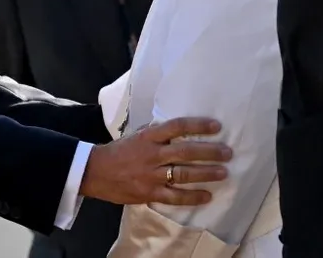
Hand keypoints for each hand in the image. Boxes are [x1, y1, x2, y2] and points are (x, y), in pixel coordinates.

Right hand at [79, 116, 231, 205]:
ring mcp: (150, 175)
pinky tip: (207, 196)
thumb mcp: (137, 135)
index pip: (177, 126)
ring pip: (183, 174)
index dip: (198, 126)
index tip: (216, 126)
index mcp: (149, 137)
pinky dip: (192, 197)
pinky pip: (174, 196)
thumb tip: (180, 127)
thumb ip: (157, 132)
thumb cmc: (119, 151)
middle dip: (209, 152)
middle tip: (227, 152)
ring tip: (223, 173)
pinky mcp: (148, 193)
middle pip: (185, 152)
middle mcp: (152, 154)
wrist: (95, 172)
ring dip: (205, 174)